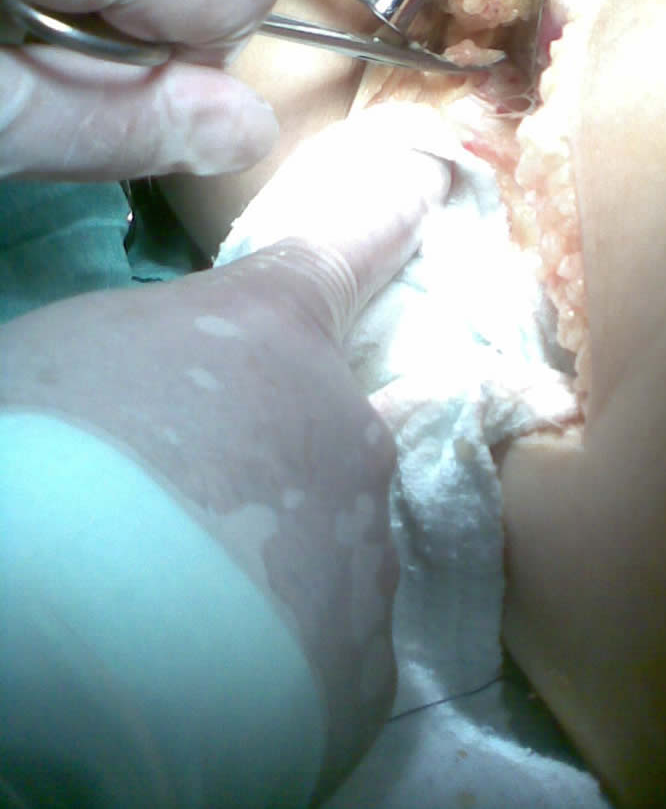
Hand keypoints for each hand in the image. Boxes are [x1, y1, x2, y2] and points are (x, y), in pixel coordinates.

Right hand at [0, 111, 451, 805]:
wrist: (56, 629)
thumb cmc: (41, 453)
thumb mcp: (78, 355)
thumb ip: (159, 351)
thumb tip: (166, 389)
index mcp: (270, 330)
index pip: (344, 253)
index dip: (388, 218)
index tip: (433, 188)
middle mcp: (346, 425)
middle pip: (337, 419)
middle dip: (284, 447)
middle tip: (198, 498)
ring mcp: (365, 542)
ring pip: (336, 533)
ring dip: (283, 550)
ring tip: (191, 596)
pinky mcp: (364, 660)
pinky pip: (332, 638)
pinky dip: (286, 648)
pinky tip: (223, 668)